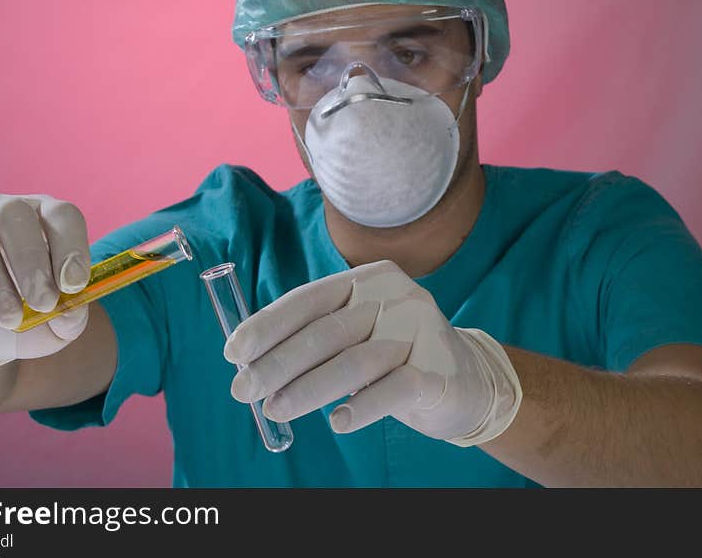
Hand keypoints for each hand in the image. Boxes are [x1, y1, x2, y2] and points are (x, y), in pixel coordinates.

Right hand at [0, 193, 91, 367]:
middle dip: (31, 260)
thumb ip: (71, 316)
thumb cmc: (30, 316)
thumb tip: (70, 312)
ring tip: (9, 318)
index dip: (71, 247)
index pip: (62, 215)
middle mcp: (6, 211)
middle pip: (14, 214)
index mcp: (47, 220)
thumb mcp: (58, 324)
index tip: (74, 285)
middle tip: (43, 303)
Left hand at [224, 260, 521, 445]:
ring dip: (307, 389)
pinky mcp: (437, 370)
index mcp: (367, 279)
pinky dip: (361, 407)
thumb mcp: (356, 334)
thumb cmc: (395, 355)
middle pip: (325, 332)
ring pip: (353, 362)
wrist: (467, 379)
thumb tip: (250, 360)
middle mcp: (394, 297)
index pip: (308, 299)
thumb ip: (314, 337)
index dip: (267, 325)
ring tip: (275, 409)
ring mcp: (418, 331)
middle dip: (277, 363)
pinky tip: (336, 422)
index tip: (234, 352)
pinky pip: (393, 390)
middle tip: (243, 390)